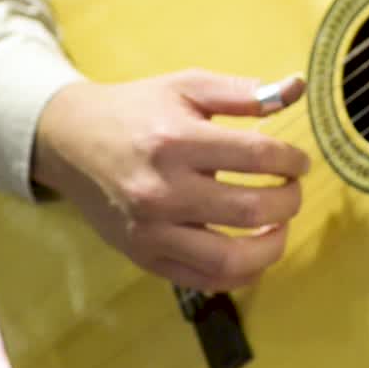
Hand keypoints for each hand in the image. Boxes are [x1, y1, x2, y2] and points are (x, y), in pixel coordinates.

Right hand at [32, 69, 309, 291]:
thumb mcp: (187, 87)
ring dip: (272, 245)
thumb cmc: (137, 110)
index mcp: (175, 141)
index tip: (299, 162)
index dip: (292, 160)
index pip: (257, 156)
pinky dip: (241, 273)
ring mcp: (150, 230)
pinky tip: (253, 249)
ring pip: (230, 259)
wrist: (69, 141)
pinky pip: (205, 281)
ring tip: (279, 224)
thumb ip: (245, 92)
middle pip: (250, 209)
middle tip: (292, 190)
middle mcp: (161, 190)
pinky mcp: (143, 257)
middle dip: (289, 201)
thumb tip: (297, 87)